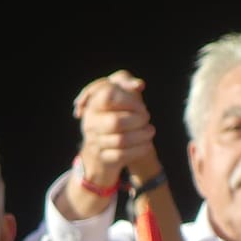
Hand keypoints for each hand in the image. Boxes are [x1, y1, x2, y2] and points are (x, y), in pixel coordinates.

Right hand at [73, 70, 156, 185]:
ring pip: (121, 140)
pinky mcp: (103, 158)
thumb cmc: (116, 116)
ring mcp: (94, 142)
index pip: (108, 95)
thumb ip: (127, 83)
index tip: (140, 104)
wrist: (104, 149)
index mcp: (93, 103)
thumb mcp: (119, 96)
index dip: (129, 100)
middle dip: (138, 120)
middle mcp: (90, 122)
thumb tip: (139, 85)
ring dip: (142, 135)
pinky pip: (123, 155)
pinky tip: (147, 144)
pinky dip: (140, 149)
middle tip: (146, 118)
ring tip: (150, 131)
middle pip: (116, 122)